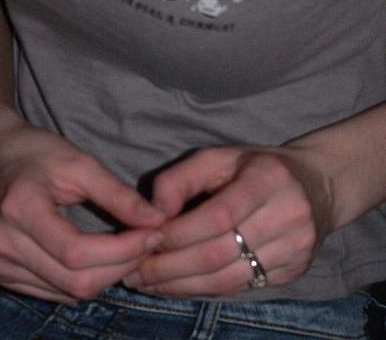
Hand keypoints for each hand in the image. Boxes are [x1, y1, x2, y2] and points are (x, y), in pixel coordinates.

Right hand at [0, 113, 165, 302]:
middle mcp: (4, 246)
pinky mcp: (4, 275)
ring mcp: (0, 265)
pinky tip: (103, 256)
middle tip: (149, 240)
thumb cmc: (38, 152)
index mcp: (21, 210)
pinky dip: (87, 279)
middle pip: (75, 280)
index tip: (154, 232)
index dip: (123, 249)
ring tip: (131, 246)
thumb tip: (157, 220)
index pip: (77, 252)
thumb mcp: (80, 163)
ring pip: (69, 292)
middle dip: (123, 265)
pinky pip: (56, 292)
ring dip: (109, 275)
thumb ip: (118, 194)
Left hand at [124, 145, 331, 296]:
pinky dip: (202, 290)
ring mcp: (296, 248)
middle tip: (133, 272)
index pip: (220, 215)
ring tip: (146, 284)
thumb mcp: (218, 157)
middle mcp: (289, 216)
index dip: (180, 232)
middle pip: (221, 253)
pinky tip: (176, 287)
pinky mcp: (294, 271)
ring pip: (229, 279)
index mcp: (268, 179)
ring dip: (181, 285)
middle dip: (171, 267)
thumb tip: (154, 211)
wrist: (315, 184)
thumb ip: (182, 178)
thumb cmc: (255, 166)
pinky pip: (240, 287)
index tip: (145, 240)